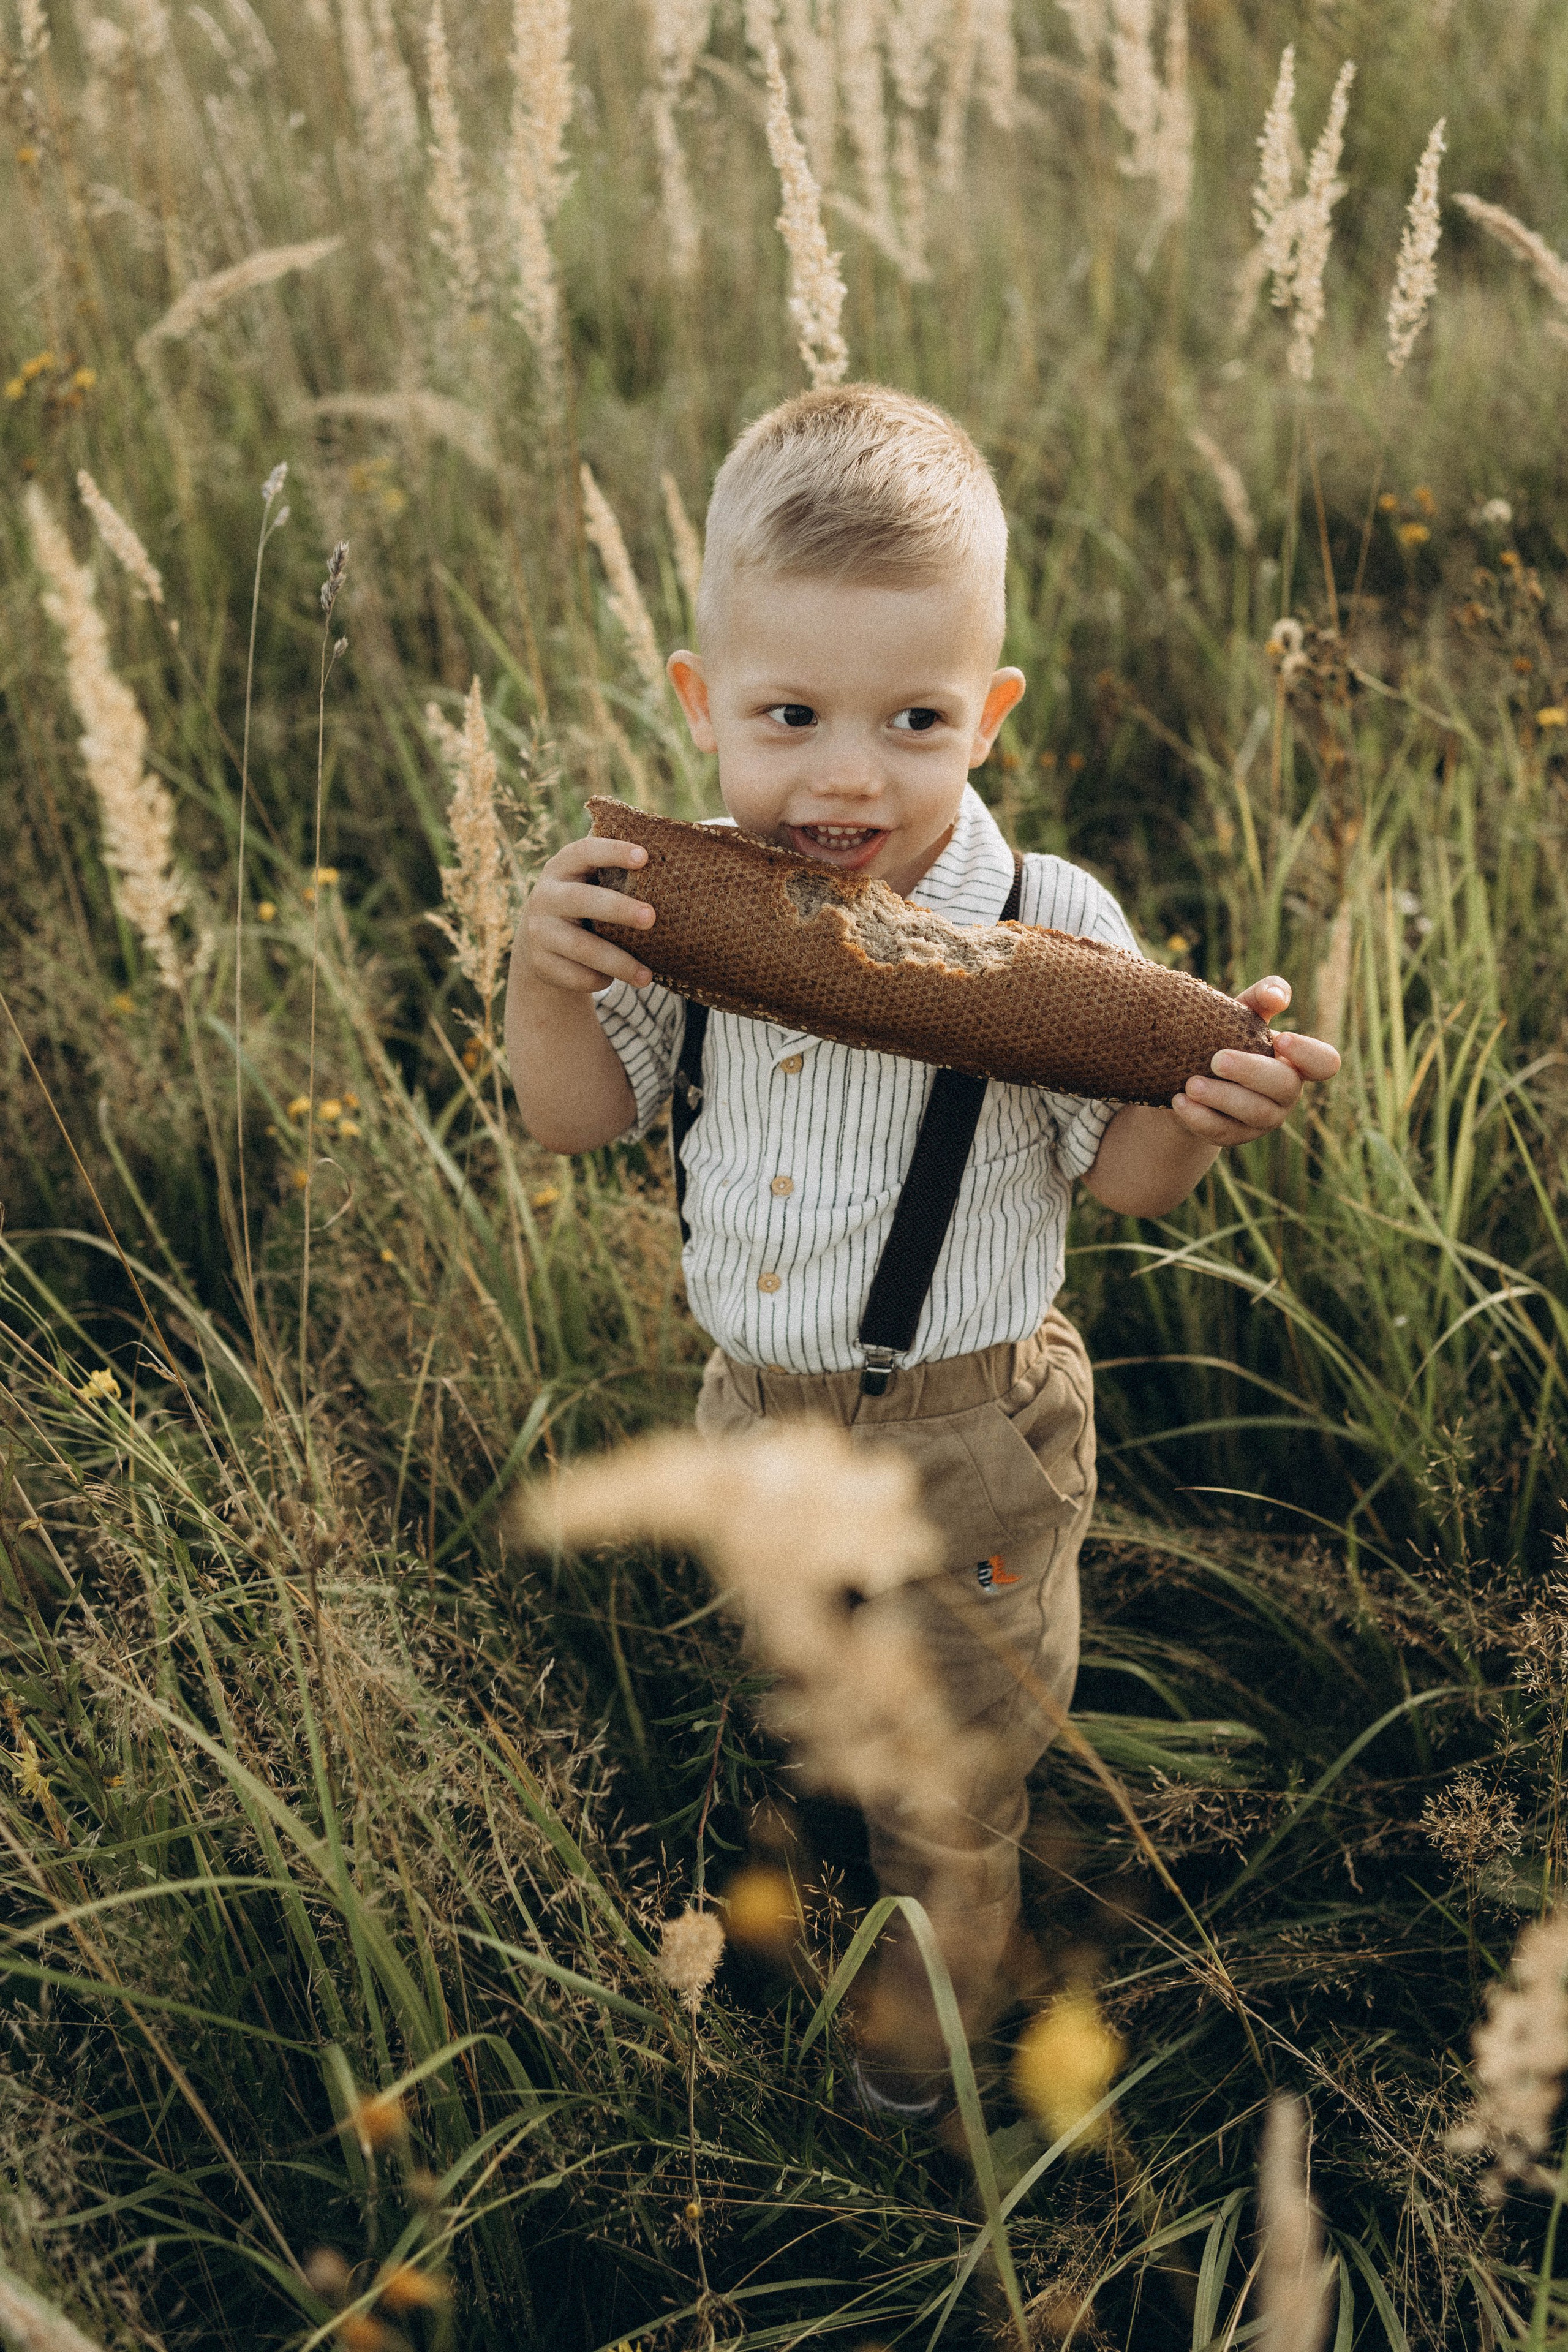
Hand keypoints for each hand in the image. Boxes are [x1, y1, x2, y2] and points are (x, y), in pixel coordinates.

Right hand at [515, 835, 656, 993]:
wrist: (537, 945)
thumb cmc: (583, 906)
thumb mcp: (588, 884)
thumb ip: (615, 875)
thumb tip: (675, 870)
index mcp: (562, 868)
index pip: (584, 852)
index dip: (613, 851)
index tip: (645, 857)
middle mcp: (545, 896)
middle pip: (581, 900)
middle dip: (618, 908)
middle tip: (651, 918)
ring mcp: (540, 931)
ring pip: (583, 947)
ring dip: (619, 962)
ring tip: (647, 976)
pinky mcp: (541, 963)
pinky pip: (577, 975)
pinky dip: (600, 980)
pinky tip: (615, 980)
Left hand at [1170, 977, 1340, 1146]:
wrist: (1187, 1076)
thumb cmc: (1225, 1037)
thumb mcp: (1241, 1013)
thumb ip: (1262, 997)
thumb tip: (1276, 995)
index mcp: (1294, 1062)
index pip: (1324, 1062)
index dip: (1308, 1053)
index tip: (1280, 1037)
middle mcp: (1285, 1093)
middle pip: (1284, 1086)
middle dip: (1251, 1072)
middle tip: (1217, 1060)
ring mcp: (1263, 1119)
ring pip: (1254, 1113)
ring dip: (1222, 1097)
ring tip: (1191, 1084)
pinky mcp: (1235, 1136)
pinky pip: (1222, 1132)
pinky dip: (1199, 1118)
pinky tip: (1179, 1102)